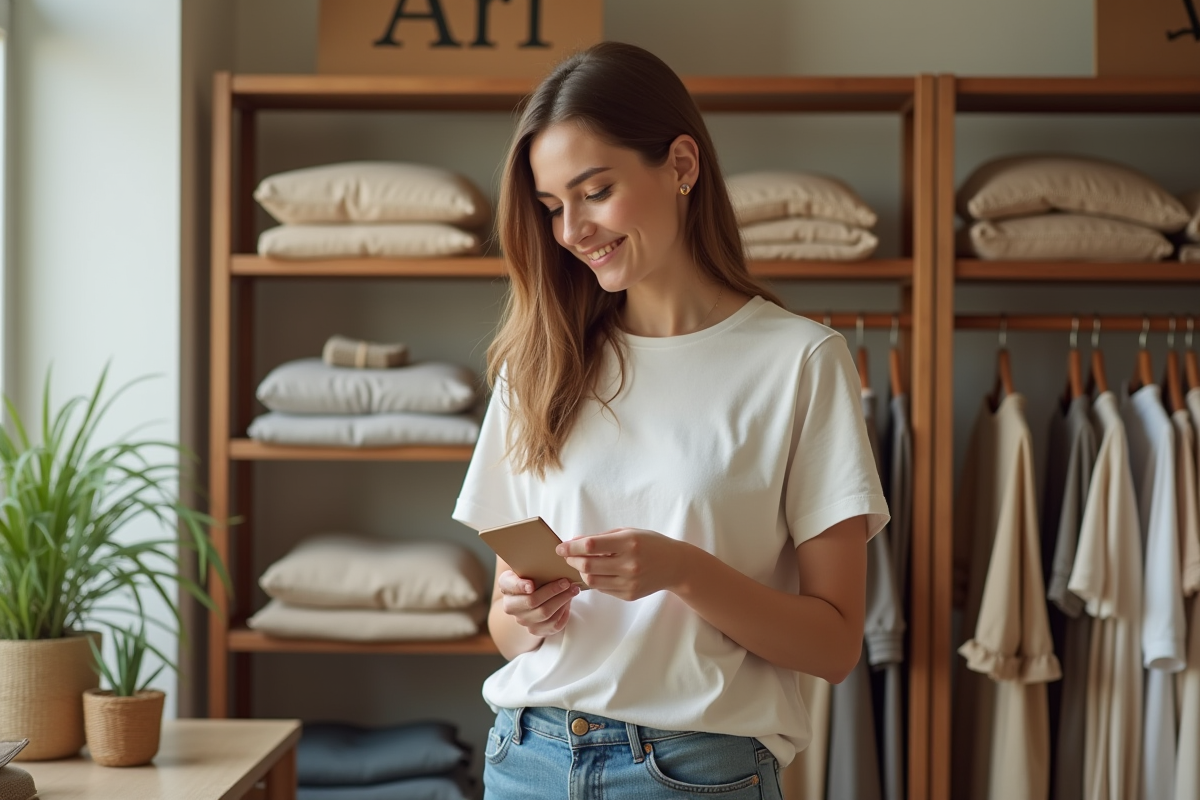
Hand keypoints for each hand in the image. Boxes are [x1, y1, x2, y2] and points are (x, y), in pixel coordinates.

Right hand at [496, 570, 579, 636]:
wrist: (533, 594)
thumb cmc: (533, 576)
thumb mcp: (528, 567)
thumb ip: (533, 564)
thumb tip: (548, 561)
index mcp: (506, 586)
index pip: (510, 585)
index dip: (520, 586)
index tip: (531, 585)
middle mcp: (511, 606)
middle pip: (531, 601)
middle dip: (552, 591)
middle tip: (566, 582)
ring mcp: (523, 620)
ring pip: (544, 614)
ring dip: (562, 601)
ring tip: (574, 590)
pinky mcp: (536, 630)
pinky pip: (552, 625)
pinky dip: (563, 613)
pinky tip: (569, 603)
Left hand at [556, 528, 687, 601]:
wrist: (675, 565)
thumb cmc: (650, 544)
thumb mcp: (628, 532)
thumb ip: (601, 537)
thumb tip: (574, 542)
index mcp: (628, 543)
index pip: (590, 546)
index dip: (571, 547)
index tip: (560, 547)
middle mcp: (629, 564)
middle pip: (587, 565)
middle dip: (572, 560)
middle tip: (567, 555)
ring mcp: (629, 582)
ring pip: (592, 580)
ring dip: (581, 571)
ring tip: (581, 564)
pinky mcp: (629, 595)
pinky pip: (603, 589)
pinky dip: (595, 580)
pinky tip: (598, 572)